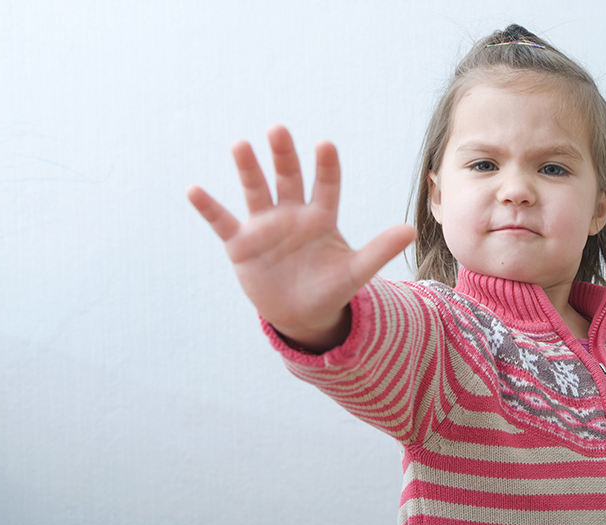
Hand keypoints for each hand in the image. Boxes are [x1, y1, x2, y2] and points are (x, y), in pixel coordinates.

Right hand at [186, 125, 415, 351]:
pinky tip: (194, 190)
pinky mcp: (241, 243)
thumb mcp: (355, 271)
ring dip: (248, 169)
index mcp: (322, 217)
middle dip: (283, 155)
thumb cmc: (330, 288)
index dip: (326, 167)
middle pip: (288, 178)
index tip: (325, 146)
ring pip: (256, 190)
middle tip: (279, 130)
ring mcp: (265, 226)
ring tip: (240, 145)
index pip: (326, 185)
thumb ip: (379, 250)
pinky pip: (222, 221)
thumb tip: (411, 230)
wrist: (301, 314)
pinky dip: (208, 207)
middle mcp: (292, 214)